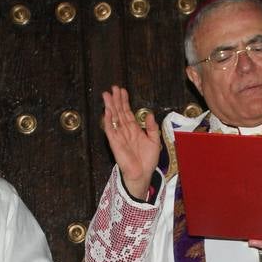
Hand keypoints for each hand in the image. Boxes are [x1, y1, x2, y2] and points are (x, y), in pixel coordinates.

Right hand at [100, 85, 161, 199]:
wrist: (142, 174)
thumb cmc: (147, 161)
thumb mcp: (155, 141)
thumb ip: (152, 127)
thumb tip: (149, 114)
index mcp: (134, 129)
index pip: (128, 112)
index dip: (125, 101)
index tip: (122, 91)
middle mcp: (125, 131)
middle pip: (119, 112)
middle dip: (116, 99)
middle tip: (113, 88)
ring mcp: (119, 136)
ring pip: (113, 118)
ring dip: (110, 106)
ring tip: (107, 95)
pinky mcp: (115, 142)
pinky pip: (110, 129)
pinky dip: (108, 120)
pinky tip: (107, 111)